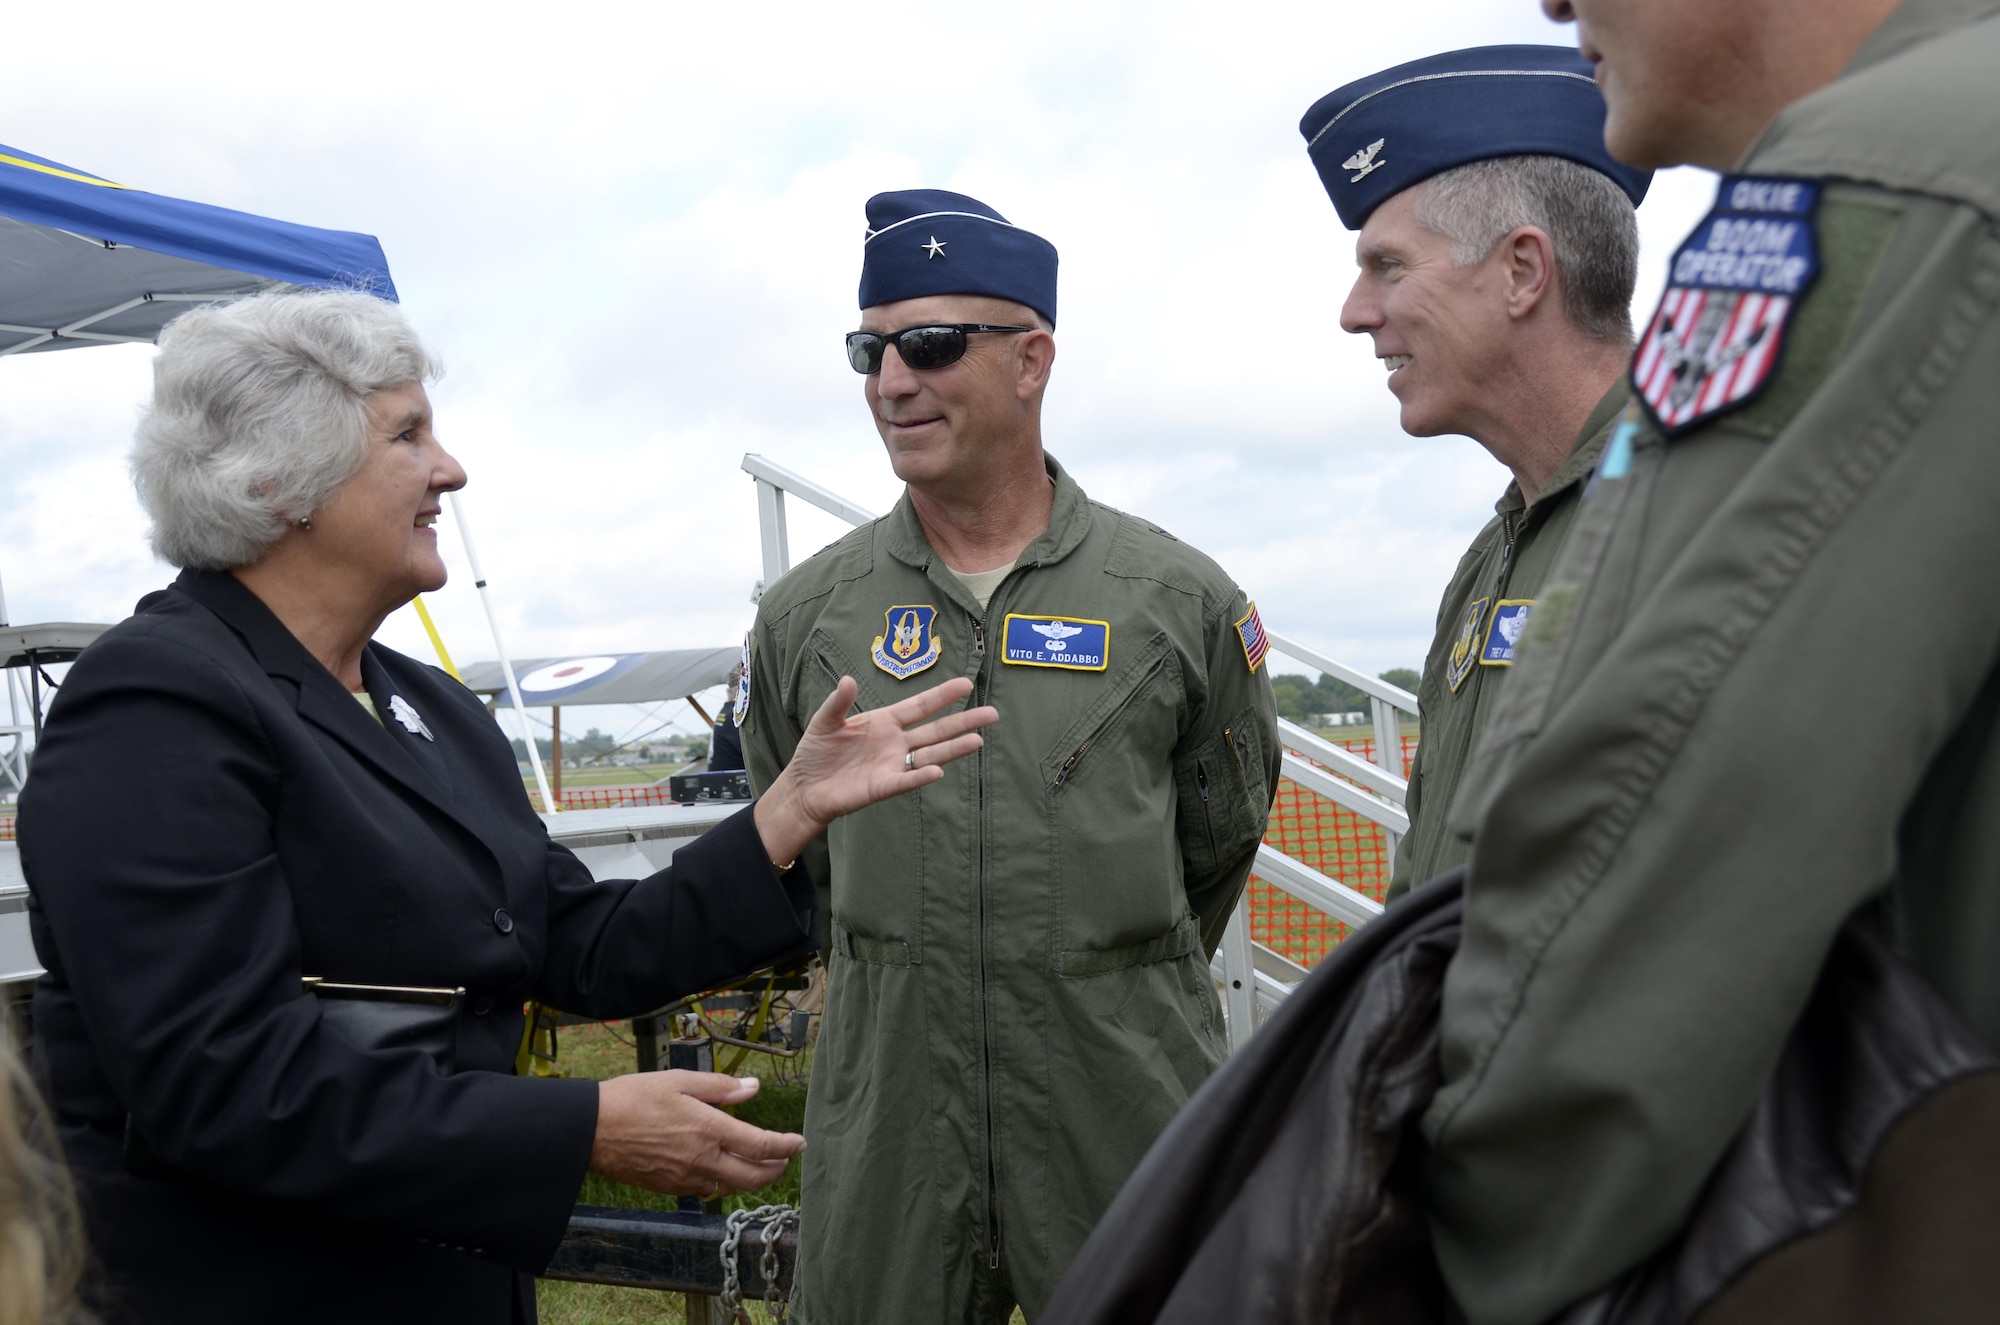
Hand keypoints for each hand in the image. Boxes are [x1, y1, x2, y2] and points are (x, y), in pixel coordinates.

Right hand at [590, 1071, 804, 1196]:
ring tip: (759, 1164)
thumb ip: (720, 1087)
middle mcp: (703, 1159)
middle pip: (754, 1176)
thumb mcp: (680, 1080)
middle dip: (777, 1168)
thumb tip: (753, 1087)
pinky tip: (722, 1170)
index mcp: (709, 1129)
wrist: (593, 1130)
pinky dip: (723, 1183)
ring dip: (751, 1178)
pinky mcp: (670, 1187)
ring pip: (732, 1187)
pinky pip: (706, 1191)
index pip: (762, 1145)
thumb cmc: (634, 1098)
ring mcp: (686, 1178)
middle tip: (786, 1158)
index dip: (787, 1146)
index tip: (800, 1142)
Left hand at [754, 675, 996, 866]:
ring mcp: (892, 765)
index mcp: (885, 722)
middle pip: (935, 730)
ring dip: (953, 749)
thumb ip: (838, 702)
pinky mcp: (883, 787)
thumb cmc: (816, 752)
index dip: (941, 696)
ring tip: (978, 740)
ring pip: (930, 755)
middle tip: (991, 713)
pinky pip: (906, 780)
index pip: (919, 706)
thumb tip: (848, 680)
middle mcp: (895, 743)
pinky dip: (921, 776)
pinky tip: (938, 771)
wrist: (804, 787)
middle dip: (963, 721)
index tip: (965, 684)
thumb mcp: (825, 721)